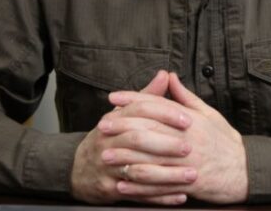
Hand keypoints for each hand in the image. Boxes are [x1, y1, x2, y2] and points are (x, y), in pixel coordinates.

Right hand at [69, 70, 194, 204]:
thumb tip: (165, 75)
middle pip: (137, 139)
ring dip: (167, 175)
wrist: (79, 169)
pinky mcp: (109, 189)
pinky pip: (137, 195)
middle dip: (166, 144)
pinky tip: (180, 196)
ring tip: (192, 175)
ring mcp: (107, 167)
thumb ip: (147, 96)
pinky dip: (160, 197)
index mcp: (114, 120)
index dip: (165, 113)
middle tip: (190, 147)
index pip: (140, 111)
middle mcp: (108, 142)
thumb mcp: (123, 114)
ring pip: (139, 170)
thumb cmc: (109, 138)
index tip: (188, 119)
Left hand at [107, 72, 247, 203]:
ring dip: (124, 158)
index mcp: (190, 120)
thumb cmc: (225, 142)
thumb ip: (185, 97)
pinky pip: (158, 186)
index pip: (157, 105)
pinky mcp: (187, 183)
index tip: (113, 97)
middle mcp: (187, 139)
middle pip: (148, 129)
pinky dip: (138, 186)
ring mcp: (186, 163)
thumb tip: (169, 76)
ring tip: (104, 155)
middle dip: (122, 127)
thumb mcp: (209, 114)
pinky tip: (122, 183)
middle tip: (101, 126)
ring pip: (149, 159)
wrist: (245, 171)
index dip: (133, 99)